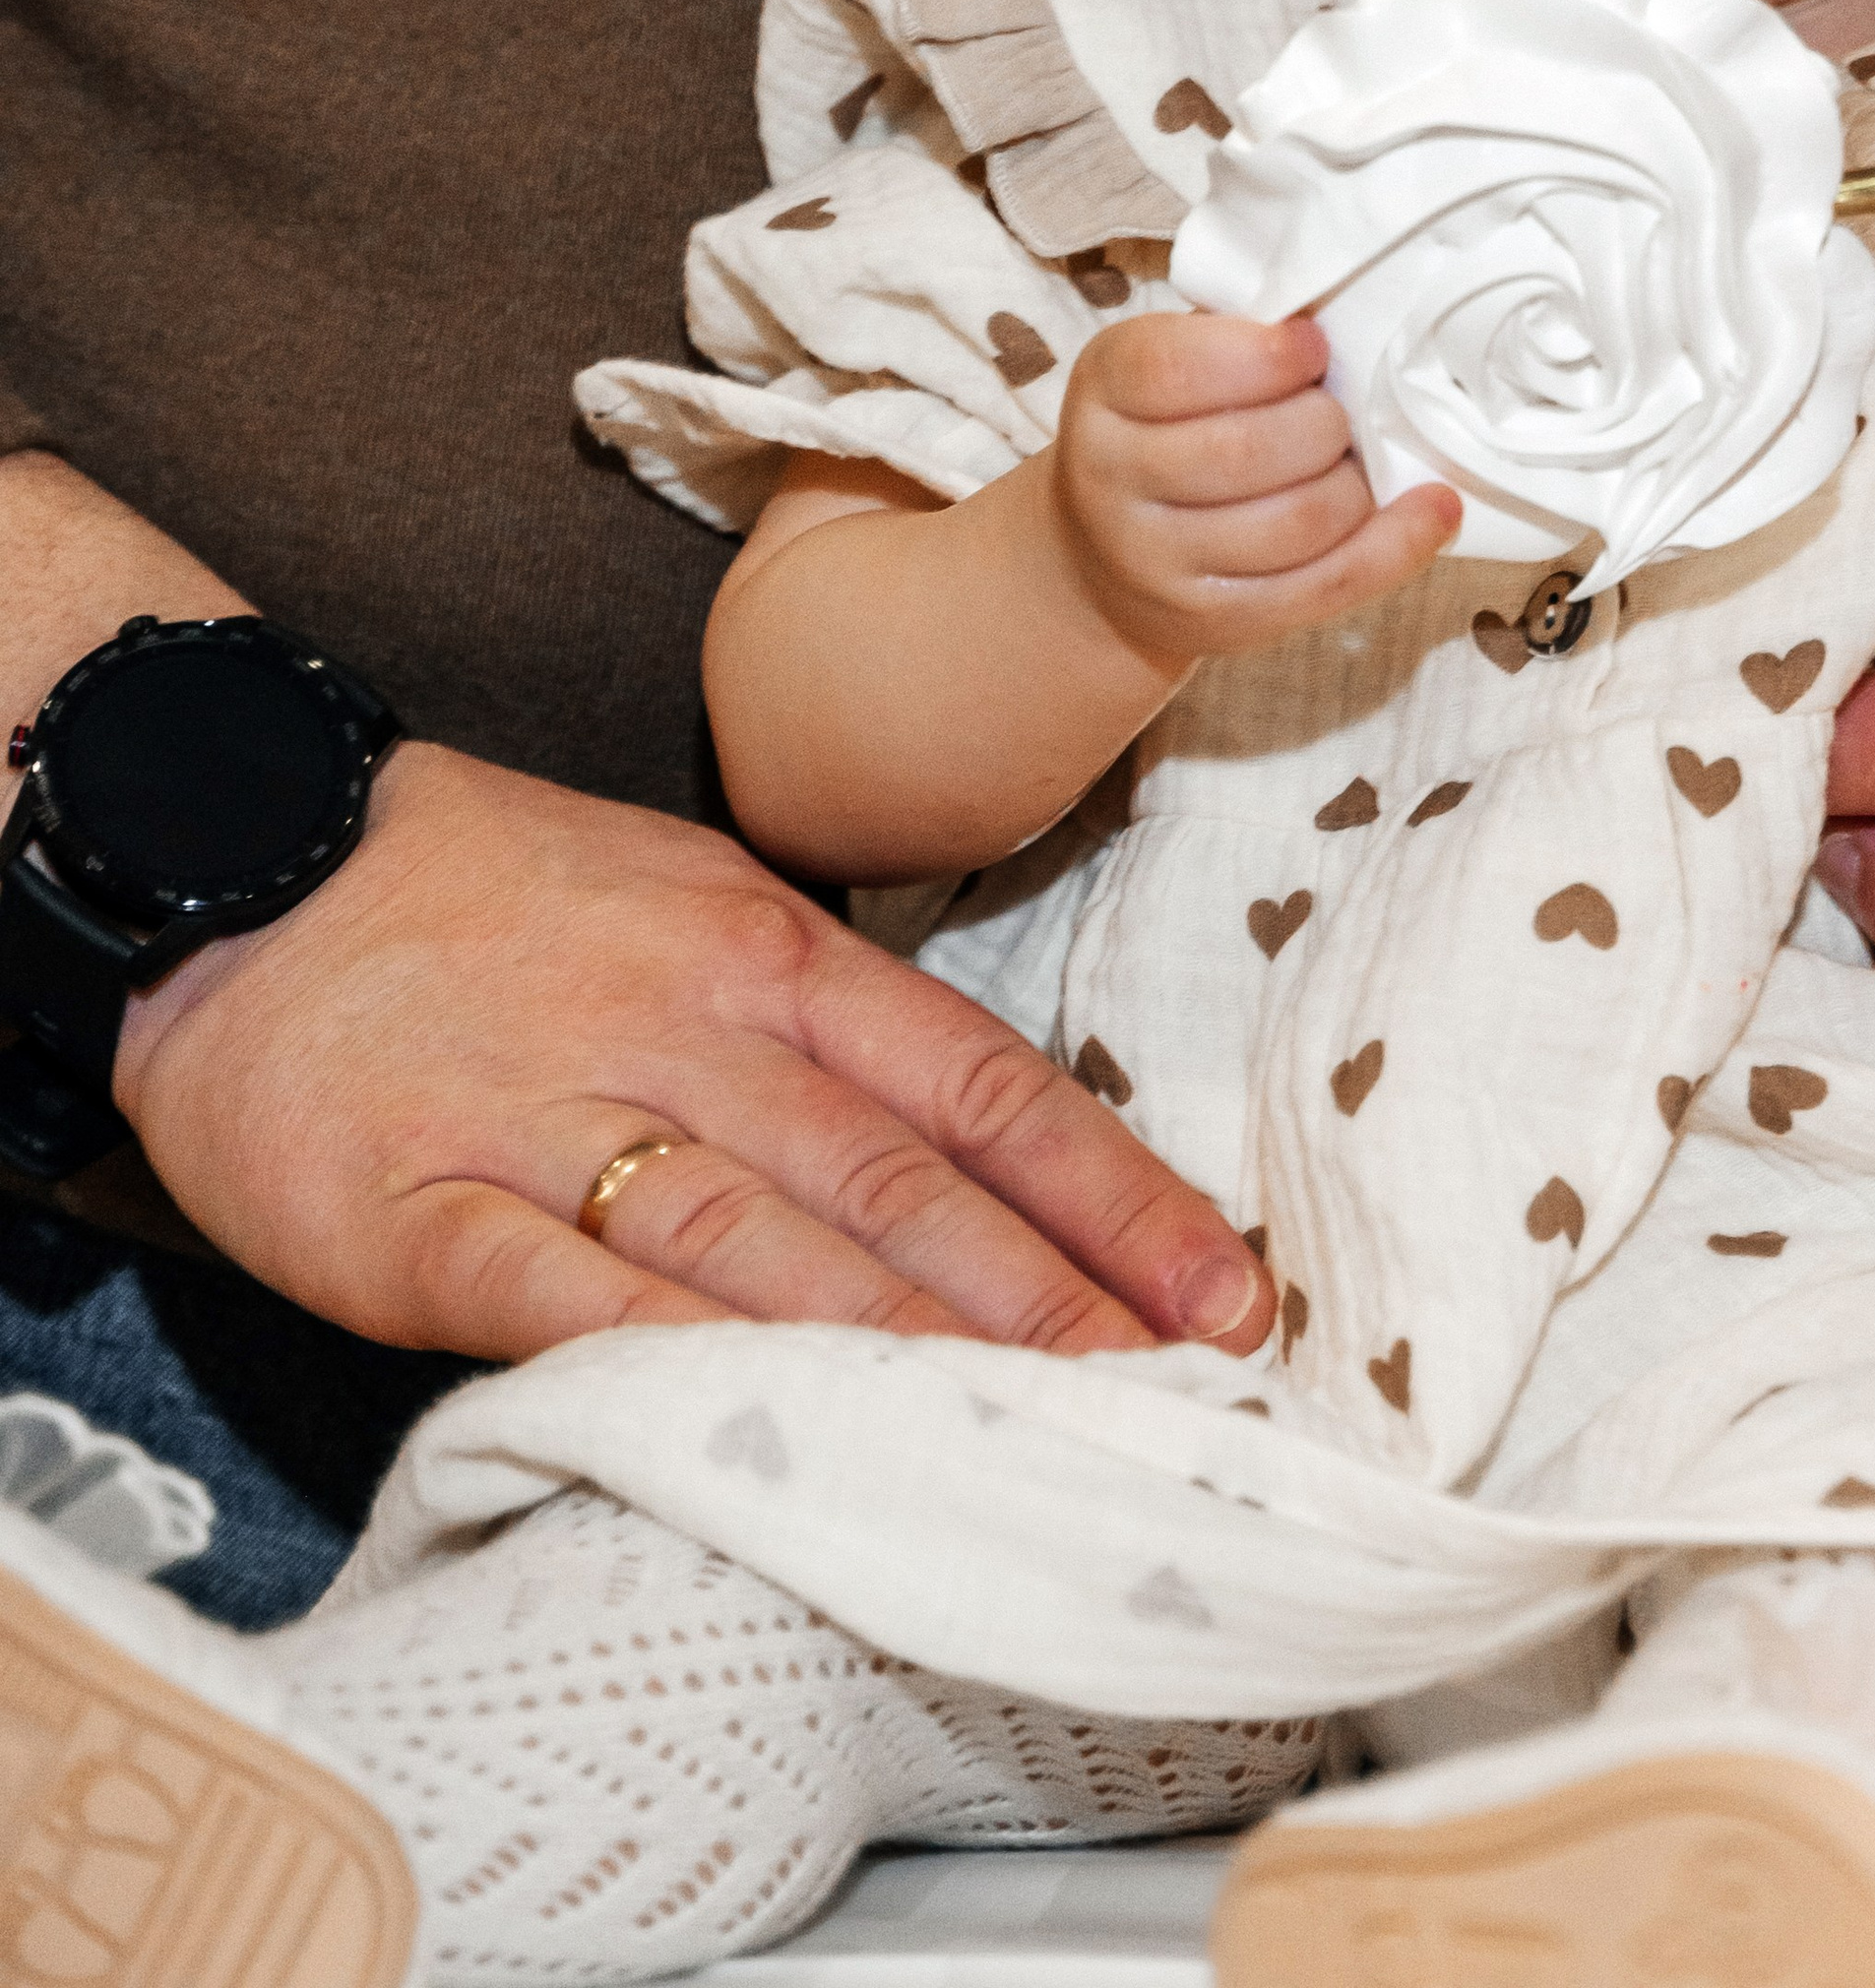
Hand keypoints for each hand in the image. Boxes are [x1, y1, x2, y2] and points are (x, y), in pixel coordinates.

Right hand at [117, 737, 1276, 1364]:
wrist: (245, 852)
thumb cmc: (496, 900)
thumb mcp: (689, 911)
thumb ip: (823, 1032)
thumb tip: (985, 1157)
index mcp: (763, 952)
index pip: (971, 1081)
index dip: (1104, 1191)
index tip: (1216, 1288)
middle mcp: (679, 1029)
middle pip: (889, 1176)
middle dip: (1042, 1294)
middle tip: (1166, 1393)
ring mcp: (543, 1113)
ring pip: (750, 1237)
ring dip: (898, 1345)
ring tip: (1022, 1434)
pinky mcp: (409, 1204)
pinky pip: (547, 1290)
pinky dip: (655, 1358)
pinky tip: (751, 1425)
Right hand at [1051, 309, 1456, 669]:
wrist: (1103, 558)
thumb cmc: (1164, 428)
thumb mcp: (1169, 361)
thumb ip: (1236, 336)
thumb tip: (1348, 318)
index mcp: (1104, 389)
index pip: (1176, 370)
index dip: (1265, 355)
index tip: (1314, 347)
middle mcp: (1112, 478)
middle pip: (1245, 451)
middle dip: (1324, 424)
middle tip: (1336, 413)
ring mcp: (1157, 560)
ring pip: (1294, 523)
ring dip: (1356, 486)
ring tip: (1356, 464)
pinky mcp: (1214, 620)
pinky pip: (1324, 586)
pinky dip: (1395, 546)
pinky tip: (1433, 510)